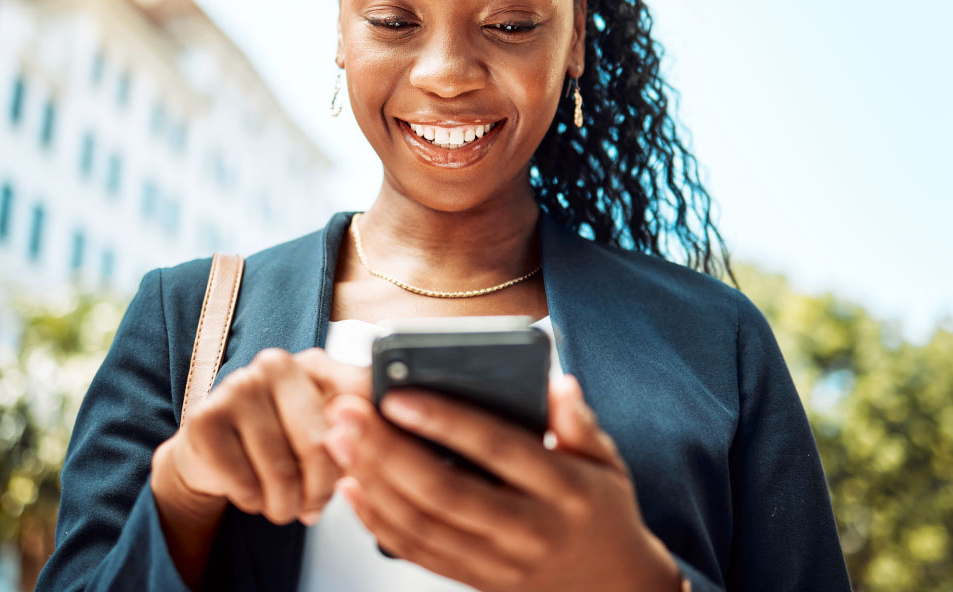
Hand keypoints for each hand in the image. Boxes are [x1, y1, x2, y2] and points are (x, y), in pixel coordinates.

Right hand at [152, 347, 369, 525]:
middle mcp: (275, 364)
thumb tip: (370, 437)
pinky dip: (254, 503)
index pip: (356, 408)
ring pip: (282, 474)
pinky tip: (251, 491)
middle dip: (320, 491)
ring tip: (283, 504)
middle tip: (313, 505)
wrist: (215, 457)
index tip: (354, 470)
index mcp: (314, 363)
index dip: (361, 449)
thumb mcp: (324, 433)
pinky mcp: (205, 420)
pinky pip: (246, 485)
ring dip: (286, 506)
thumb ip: (356, 429)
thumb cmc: (280, 444)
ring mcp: (237, 387)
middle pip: (320, 447)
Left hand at [321, 375, 681, 591]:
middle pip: (445, 491)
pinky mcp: (476, 582)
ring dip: (371, 482)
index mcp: (565, 489)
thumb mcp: (608, 462)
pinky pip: (418, 553)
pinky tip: (353, 486)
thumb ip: (579, 422)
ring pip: (422, 525)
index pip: (498, 449)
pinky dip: (378, 521)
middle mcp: (529, 530)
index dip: (445, 422)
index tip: (399, 395)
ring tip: (338, 440)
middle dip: (386, 449)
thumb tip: (558, 382)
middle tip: (347, 412)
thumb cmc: (603, 512)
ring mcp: (500, 563)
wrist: (614, 591)